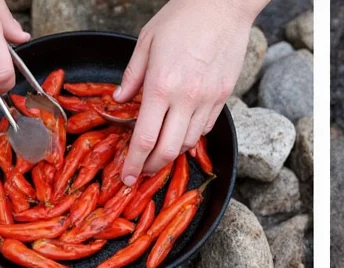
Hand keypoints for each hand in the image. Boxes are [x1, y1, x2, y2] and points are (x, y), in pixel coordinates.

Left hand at [114, 0, 265, 183]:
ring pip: (188, 143)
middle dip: (152, 167)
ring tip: (159, 152)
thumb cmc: (182, 18)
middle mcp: (186, 99)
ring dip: (171, 153)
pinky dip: (190, 136)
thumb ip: (131, 76)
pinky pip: (205, 128)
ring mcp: (208, 100)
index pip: (145, 138)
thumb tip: (120, 100)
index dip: (134, 163)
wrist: (222, 6)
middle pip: (168, 150)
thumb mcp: (146, 42)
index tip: (128, 176)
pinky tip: (180, 132)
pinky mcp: (223, 97)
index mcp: (160, 86)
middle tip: (142, 172)